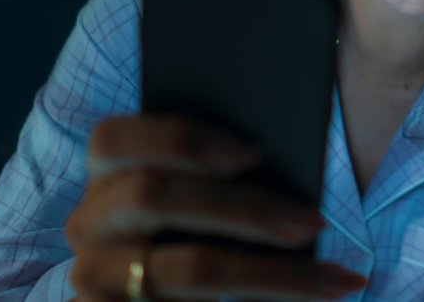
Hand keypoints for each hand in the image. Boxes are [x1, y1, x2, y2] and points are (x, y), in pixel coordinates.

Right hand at [65, 115, 366, 300]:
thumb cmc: (196, 239)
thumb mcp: (197, 205)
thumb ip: (220, 178)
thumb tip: (280, 166)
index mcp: (106, 177)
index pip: (115, 139)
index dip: (180, 139)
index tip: (251, 154)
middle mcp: (89, 224)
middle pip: (155, 196)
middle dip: (245, 206)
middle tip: (312, 220)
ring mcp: (95, 279)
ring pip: (192, 269)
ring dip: (273, 273)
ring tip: (334, 278)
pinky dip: (267, 301)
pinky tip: (317, 299)